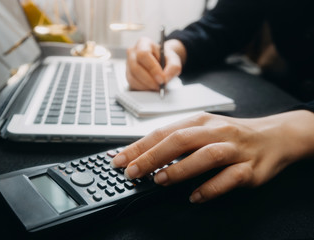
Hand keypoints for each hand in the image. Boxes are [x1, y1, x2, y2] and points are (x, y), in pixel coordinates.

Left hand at [111, 111, 313, 202]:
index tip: (119, 160)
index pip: (162, 132)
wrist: (273, 136)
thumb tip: (142, 155)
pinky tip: (194, 196)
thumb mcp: (202, 129)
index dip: (138, 146)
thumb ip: (176, 140)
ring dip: (180, 169)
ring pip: (205, 156)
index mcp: (199, 121)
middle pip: (180, 140)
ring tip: (160, 180)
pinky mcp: (250, 168)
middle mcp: (215, 131)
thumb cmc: (230, 135)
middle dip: (152, 156)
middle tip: (132, 171)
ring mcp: (234, 149)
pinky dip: (210, 188)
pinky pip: (229, 178)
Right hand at [126, 37, 186, 90]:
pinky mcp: (128, 74)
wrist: (161, 61)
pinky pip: (132, 84)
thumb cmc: (165, 58)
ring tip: (157, 86)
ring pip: (133, 77)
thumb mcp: (174, 60)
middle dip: (149, 80)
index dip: (152, 68)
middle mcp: (132, 52)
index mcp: (143, 43)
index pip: (143, 55)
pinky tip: (151, 87)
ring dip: (146, 85)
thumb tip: (165, 78)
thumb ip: (173, 67)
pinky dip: (143, 88)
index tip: (162, 78)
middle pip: (135, 68)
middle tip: (159, 86)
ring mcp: (128, 64)